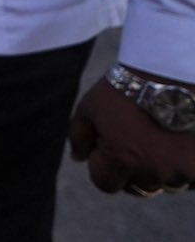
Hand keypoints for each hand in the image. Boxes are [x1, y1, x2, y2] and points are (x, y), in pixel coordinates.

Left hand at [69, 73, 194, 194]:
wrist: (171, 74)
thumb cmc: (127, 88)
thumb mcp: (90, 106)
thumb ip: (79, 136)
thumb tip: (78, 159)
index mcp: (121, 159)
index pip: (104, 184)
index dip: (102, 167)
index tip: (108, 148)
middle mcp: (152, 171)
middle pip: (137, 187)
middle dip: (131, 171)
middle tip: (135, 144)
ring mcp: (180, 171)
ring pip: (166, 184)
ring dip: (161, 170)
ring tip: (159, 141)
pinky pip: (190, 179)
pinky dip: (184, 167)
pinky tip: (178, 144)